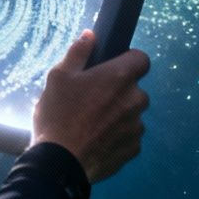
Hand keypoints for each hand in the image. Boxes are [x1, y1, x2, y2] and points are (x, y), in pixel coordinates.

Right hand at [31, 31, 150, 183]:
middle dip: (121, 91)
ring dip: (120, 115)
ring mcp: (136, 126)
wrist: (59, 164)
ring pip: (132, 114)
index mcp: (119, 77)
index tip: (112, 68)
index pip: (142, 59)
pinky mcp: (133, 149)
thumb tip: (90, 35)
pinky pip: (130, 137)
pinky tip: (97, 141)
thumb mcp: (58, 77)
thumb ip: (78, 53)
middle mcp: (135, 100)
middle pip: (135, 89)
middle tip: (94, 100)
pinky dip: (118, 137)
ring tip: (93, 124)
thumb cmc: (57, 116)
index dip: (128, 61)